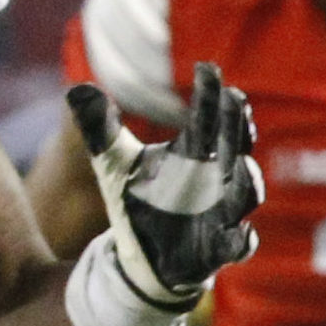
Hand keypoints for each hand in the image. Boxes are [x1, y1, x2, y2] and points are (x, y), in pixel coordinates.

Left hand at [68, 65, 262, 306]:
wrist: (141, 256)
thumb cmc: (138, 202)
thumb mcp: (113, 163)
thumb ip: (99, 128)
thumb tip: (78, 89)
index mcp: (194, 154)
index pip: (209, 119)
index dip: (211, 95)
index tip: (206, 69)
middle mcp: (215, 179)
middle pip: (235, 147)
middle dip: (236, 125)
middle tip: (233, 99)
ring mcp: (221, 213)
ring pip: (245, 194)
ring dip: (247, 181)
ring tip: (243, 166)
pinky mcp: (217, 248)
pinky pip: (238, 244)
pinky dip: (242, 240)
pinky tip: (240, 235)